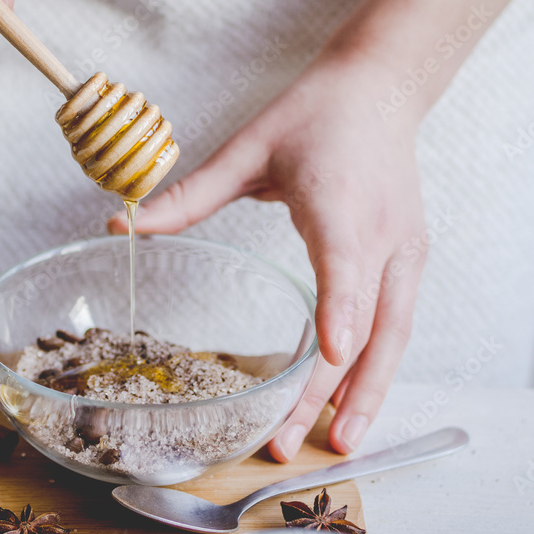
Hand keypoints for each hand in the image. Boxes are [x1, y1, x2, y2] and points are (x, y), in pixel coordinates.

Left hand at [108, 52, 427, 457]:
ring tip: (339, 445)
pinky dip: (376, 369)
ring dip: (366, 393)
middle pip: (365, 324)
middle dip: (330, 389)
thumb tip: (123, 224)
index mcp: (339, 202)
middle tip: (294, 443)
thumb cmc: (313, 116)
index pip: (344, 263)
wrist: (381, 89)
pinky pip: (396, 325)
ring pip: (393, 336)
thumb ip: (190, 194)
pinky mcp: (409, 259)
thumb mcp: (248, 148)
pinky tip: (353, 403)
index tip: (331, 353)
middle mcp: (382, 234)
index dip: (339, 308)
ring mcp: (404, 250)